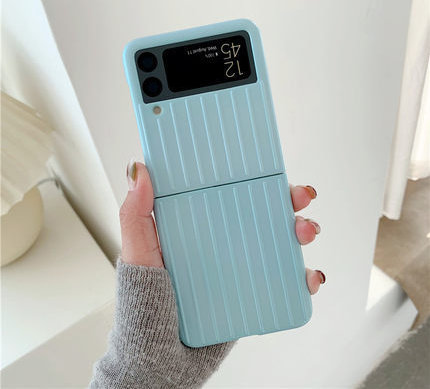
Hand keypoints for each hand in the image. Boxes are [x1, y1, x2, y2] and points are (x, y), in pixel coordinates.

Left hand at [120, 160, 324, 294]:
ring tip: (305, 232)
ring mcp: (241, 268)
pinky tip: (309, 276)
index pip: (232, 195)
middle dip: (288, 202)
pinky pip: (285, 281)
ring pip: (280, 243)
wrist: (161, 356)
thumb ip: (135, 214)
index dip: (256, 180)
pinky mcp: (253, 293)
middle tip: (300, 198)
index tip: (274, 171)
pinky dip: (304, 277)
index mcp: (201, 226)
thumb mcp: (138, 253)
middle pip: (264, 215)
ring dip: (301, 232)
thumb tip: (138, 168)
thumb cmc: (144, 303)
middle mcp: (224, 243)